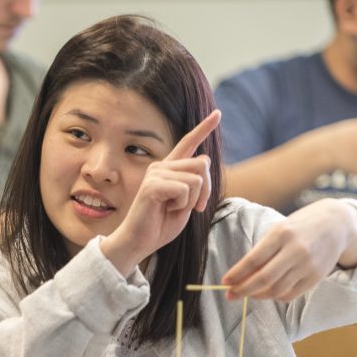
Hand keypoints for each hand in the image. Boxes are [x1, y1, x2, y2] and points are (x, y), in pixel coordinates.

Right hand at [101, 110, 219, 275]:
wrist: (139, 242)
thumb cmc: (160, 225)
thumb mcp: (186, 204)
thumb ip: (196, 184)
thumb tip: (204, 159)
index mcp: (169, 170)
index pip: (188, 144)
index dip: (204, 129)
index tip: (217, 114)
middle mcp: (161, 166)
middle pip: (202, 165)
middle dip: (206, 192)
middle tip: (193, 208)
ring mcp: (156, 173)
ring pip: (196, 180)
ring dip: (192, 201)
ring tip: (174, 210)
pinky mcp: (153, 185)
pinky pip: (185, 189)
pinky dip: (183, 205)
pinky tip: (166, 210)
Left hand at [222, 199, 356, 300]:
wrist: (337, 224)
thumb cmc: (301, 225)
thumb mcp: (280, 229)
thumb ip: (263, 251)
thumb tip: (242, 275)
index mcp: (282, 234)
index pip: (254, 259)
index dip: (237, 273)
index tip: (224, 281)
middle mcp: (296, 251)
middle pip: (264, 279)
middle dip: (243, 290)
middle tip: (230, 295)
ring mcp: (308, 266)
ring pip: (276, 290)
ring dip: (257, 295)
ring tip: (247, 293)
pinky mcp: (316, 278)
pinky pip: (290, 295)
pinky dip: (275, 296)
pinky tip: (267, 292)